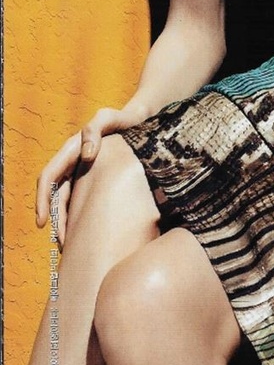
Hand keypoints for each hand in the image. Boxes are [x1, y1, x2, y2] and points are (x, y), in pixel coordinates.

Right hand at [35, 105, 145, 245]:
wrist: (141, 120)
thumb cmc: (124, 119)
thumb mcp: (108, 118)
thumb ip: (94, 129)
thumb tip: (85, 155)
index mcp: (70, 150)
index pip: (48, 177)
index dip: (42, 200)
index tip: (42, 223)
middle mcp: (72, 162)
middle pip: (56, 196)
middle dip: (56, 221)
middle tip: (63, 245)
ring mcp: (83, 171)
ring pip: (68, 202)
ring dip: (67, 223)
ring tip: (73, 246)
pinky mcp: (95, 178)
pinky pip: (83, 200)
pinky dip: (82, 216)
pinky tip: (90, 232)